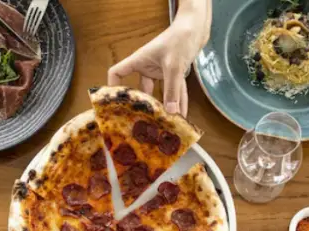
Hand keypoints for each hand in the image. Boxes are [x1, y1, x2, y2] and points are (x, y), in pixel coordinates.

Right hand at [107, 2, 209, 116]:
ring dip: (162, 107)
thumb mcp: (174, 66)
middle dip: (142, 105)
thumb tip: (171, 113)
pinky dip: (178, 102)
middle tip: (142, 122)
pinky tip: (182, 116)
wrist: (196, 29)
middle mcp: (147, 67)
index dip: (113, 86)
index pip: (118, 72)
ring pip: (159, 93)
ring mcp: (161, 71)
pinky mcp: (174, 73)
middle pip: (139, 89)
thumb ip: (172, 90)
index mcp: (139, 61)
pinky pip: (175, 91)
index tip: (113, 102)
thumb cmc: (180, 40)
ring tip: (163, 124)